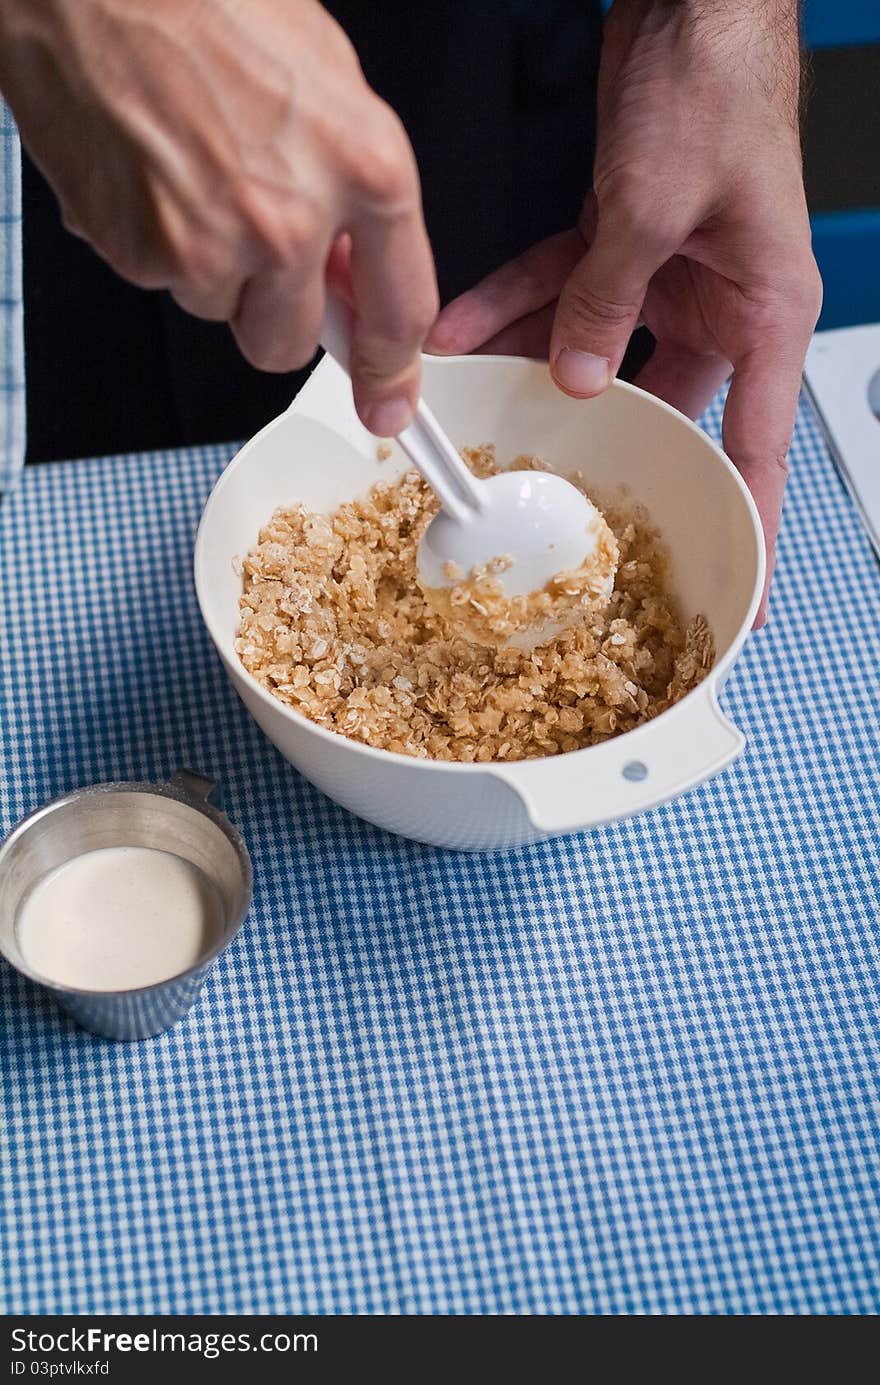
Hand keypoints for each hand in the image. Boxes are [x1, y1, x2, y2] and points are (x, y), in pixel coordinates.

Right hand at [0, 0, 437, 434]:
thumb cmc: (206, 0)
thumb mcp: (327, 82)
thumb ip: (353, 193)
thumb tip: (353, 273)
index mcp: (364, 167)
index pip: (399, 311)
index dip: (393, 372)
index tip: (390, 405)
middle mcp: (291, 219)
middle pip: (289, 342)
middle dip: (273, 309)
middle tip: (250, 241)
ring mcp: (211, 243)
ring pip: (219, 310)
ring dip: (209, 265)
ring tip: (190, 170)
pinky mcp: (139, 253)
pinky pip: (160, 280)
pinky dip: (154, 240)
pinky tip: (150, 171)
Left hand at [427, 0, 821, 624]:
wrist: (694, 2)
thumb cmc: (715, 85)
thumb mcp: (653, 207)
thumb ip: (607, 302)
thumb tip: (575, 378)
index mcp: (764, 314)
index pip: (761, 445)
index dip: (746, 518)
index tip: (734, 580)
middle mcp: (721, 304)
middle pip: (663, 406)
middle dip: (600, 441)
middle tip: (555, 494)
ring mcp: (672, 273)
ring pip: (597, 347)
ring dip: (533, 367)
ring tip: (474, 406)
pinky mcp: (627, 237)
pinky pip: (563, 285)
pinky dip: (512, 302)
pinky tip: (459, 325)